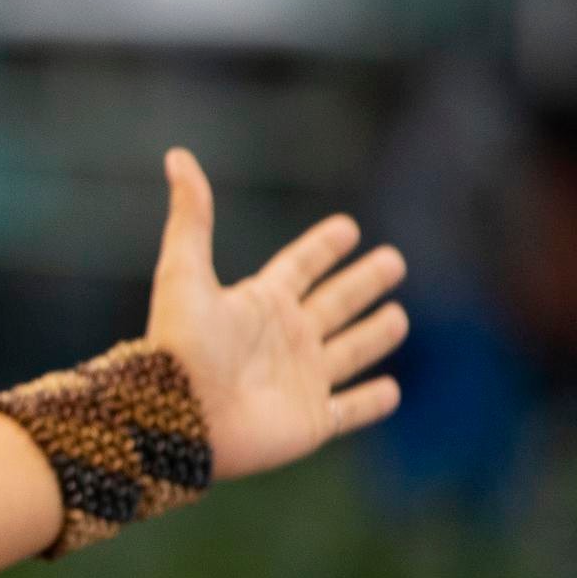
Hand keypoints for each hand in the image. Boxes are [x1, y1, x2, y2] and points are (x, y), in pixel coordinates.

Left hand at [143, 149, 407, 480]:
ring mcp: (300, 380)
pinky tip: (392, 391)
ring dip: (374, 337)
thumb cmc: (180, 346)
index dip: (323, 248)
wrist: (179, 418)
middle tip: (393, 261)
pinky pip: (350, 410)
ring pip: (349, 352)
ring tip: (399, 318)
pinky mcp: (312, 421)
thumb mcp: (183, 273)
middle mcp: (284, 339)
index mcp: (259, 304)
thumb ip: (191, 218)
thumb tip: (177, 156)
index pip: (300, 267)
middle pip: (334, 304)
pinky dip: (372, 401)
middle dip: (362, 284)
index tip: (347, 227)